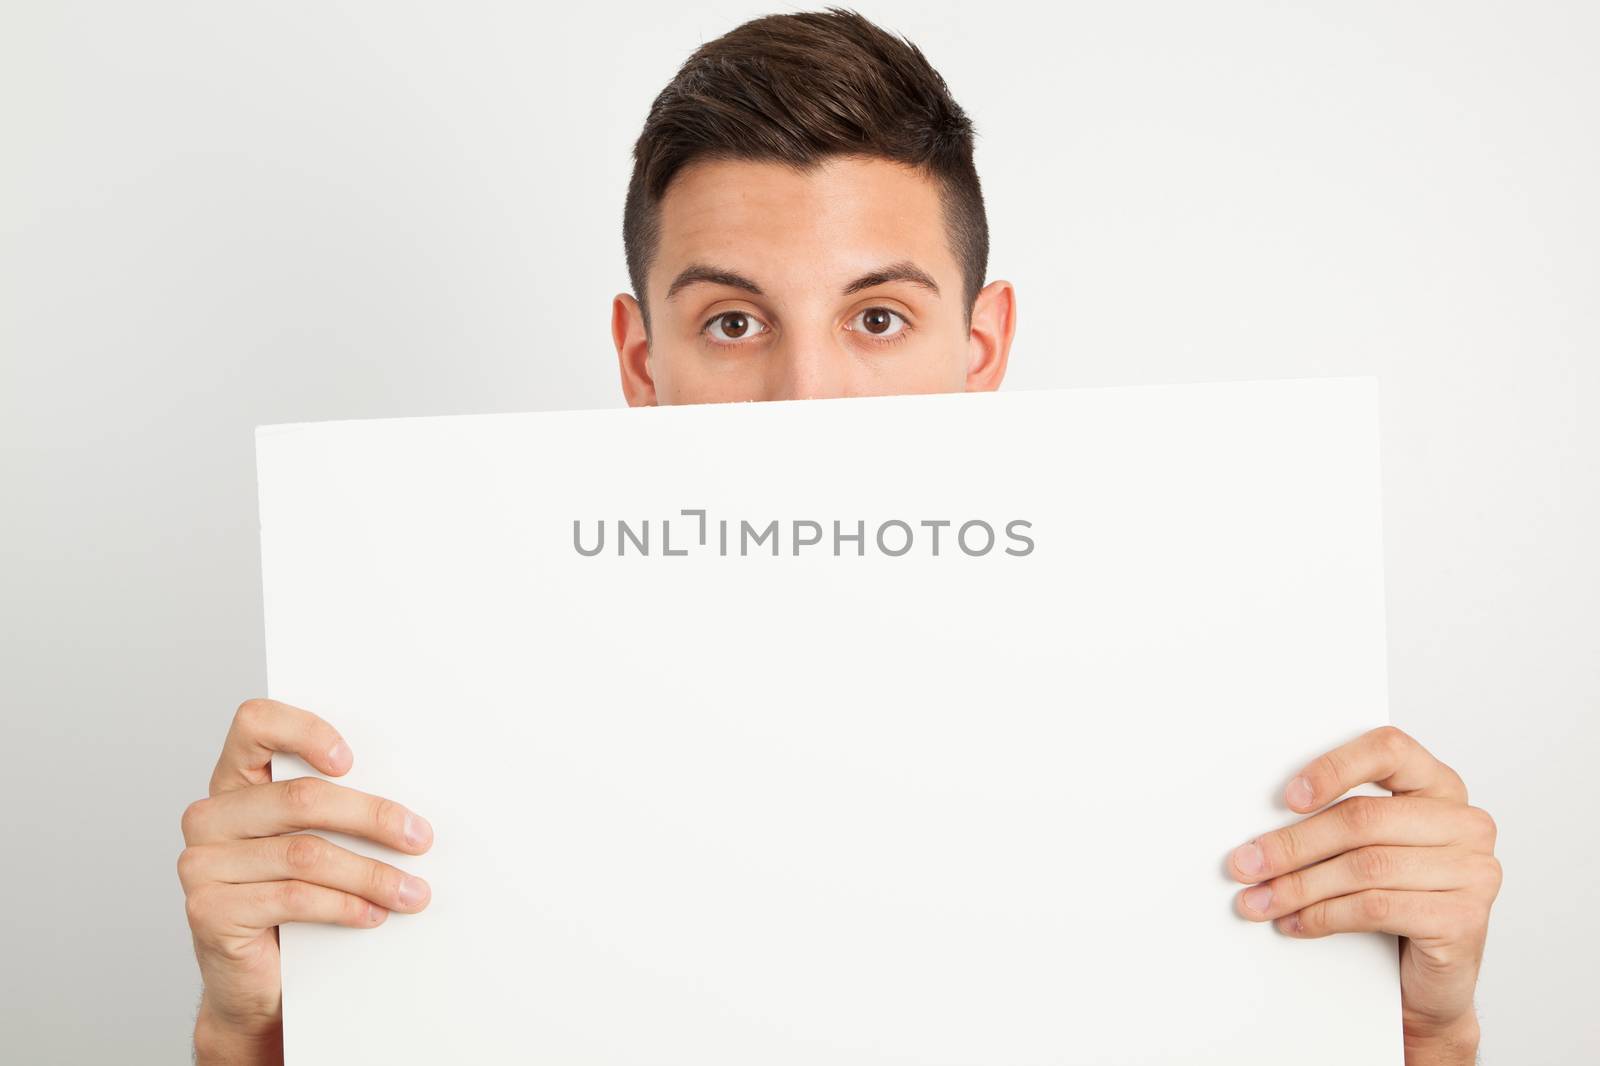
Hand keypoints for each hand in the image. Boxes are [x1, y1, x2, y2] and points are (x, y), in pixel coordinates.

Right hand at [178, 699, 434, 1063]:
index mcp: (235, 782)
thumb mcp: (311, 844)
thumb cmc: (292, 903)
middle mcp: (210, 816)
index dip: (304, 732)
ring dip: (371, 874)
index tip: (352, 760)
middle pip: (301, 798)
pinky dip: (344, 905)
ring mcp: (202, 864)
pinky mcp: (208, 910)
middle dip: (372, 817)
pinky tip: (373, 914)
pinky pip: (292, 898)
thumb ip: (334, 811)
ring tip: (412, 891)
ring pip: (305, 854)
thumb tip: (408, 806)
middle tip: (420, 838)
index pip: (255, 724)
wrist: (255, 982)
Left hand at [1229, 726, 1499, 1065]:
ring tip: (1260, 900)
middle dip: (1293, 845)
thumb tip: (1262, 831)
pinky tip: (1297, 922)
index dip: (1334, 768)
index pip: (1389, 750)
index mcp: (1439, 786)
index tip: (1287, 798)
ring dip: (1300, 886)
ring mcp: (1473, 870)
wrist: (1431, 977)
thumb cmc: (1397, 899)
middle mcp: (1465, 822)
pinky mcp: (1464, 917)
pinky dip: (1325, 916)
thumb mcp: (1370, 848)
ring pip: (1365, 867)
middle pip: (1364, 818)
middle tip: (1246, 864)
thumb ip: (1338, 822)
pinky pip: (1377, 907)